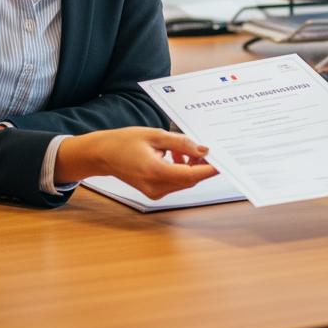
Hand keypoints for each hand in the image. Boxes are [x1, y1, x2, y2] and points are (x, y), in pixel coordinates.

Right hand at [56, 127, 218, 199]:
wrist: (103, 155)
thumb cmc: (125, 142)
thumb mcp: (155, 135)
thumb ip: (181, 142)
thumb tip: (203, 149)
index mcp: (155, 172)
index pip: (191, 175)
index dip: (210, 169)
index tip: (224, 161)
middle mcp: (156, 187)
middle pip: (190, 179)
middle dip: (201, 164)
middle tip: (205, 147)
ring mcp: (155, 192)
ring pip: (184, 181)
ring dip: (190, 166)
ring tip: (183, 148)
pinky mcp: (155, 191)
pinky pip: (176, 182)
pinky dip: (181, 169)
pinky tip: (175, 155)